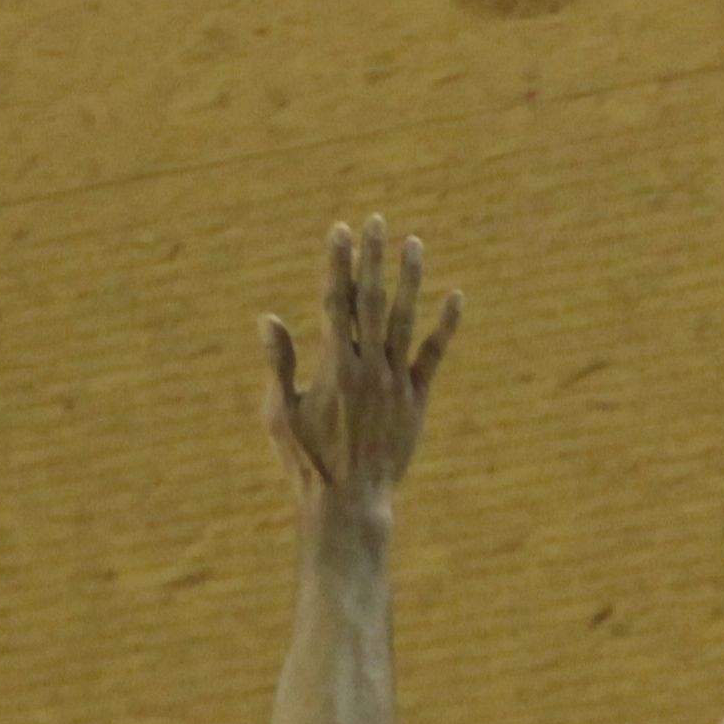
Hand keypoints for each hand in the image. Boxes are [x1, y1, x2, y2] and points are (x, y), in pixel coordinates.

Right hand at [262, 218, 459, 514]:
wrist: (350, 502)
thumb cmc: (307, 460)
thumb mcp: (280, 414)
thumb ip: (279, 364)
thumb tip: (268, 318)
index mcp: (333, 367)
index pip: (336, 302)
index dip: (338, 263)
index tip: (339, 230)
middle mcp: (368, 367)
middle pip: (371, 301)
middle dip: (372, 258)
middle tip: (375, 220)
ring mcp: (396, 383)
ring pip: (405, 320)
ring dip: (410, 279)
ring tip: (413, 243)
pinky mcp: (416, 401)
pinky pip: (433, 356)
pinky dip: (445, 326)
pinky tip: (455, 296)